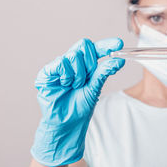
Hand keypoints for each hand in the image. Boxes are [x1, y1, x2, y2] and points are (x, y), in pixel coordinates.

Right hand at [31, 38, 124, 165]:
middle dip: (90, 62)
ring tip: (75, 86)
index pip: (96, 49)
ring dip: (78, 74)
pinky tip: (65, 85)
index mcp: (85, 65)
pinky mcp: (47, 73)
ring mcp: (59, 66)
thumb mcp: (96, 87)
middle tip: (88, 77)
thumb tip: (119, 60)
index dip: (107, 44)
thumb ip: (105, 71)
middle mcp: (72, 63)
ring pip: (73, 55)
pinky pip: (60, 62)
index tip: (118, 43)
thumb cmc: (80, 106)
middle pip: (84, 45)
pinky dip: (66, 75)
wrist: (68, 122)